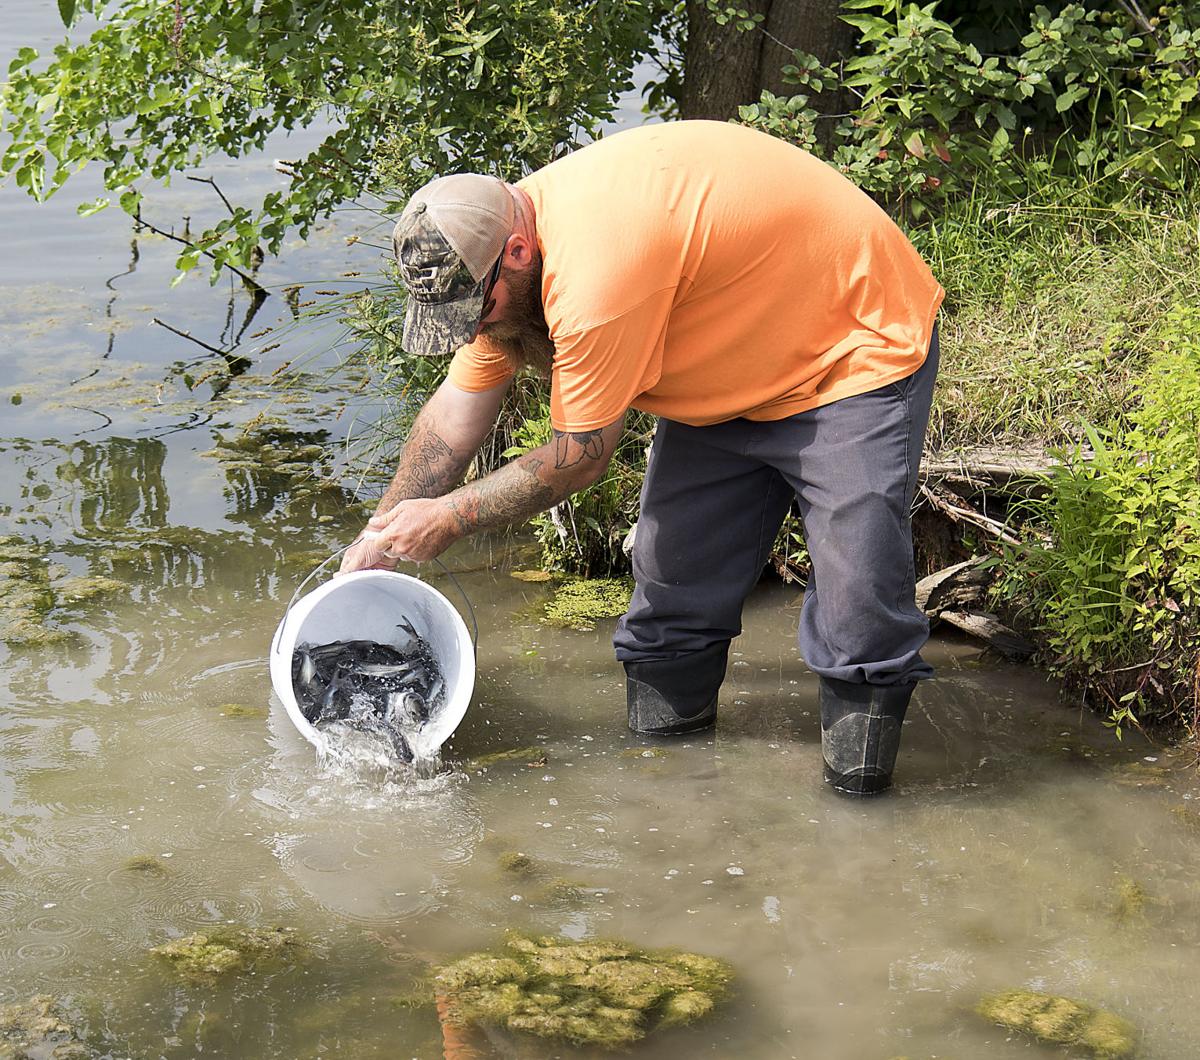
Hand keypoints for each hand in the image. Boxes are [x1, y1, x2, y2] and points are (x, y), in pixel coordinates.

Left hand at [338, 498, 459, 575]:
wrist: (449, 518)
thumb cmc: (427, 510)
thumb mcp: (402, 508)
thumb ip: (385, 518)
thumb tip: (373, 522)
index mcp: (393, 534)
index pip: (377, 545)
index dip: (381, 539)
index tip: (385, 535)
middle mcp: (402, 547)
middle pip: (388, 552)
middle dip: (393, 544)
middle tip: (403, 532)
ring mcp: (413, 555)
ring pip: (402, 555)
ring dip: (405, 548)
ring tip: (415, 534)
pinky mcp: (423, 559)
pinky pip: (414, 557)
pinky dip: (416, 551)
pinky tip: (422, 539)